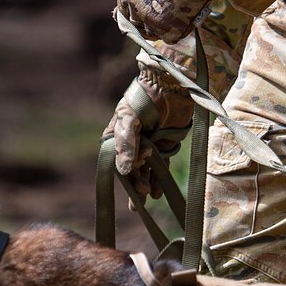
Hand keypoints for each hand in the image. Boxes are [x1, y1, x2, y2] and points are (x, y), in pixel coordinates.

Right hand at [106, 66, 192, 192]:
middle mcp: (131, 144)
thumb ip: (126, 144)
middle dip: (134, 184)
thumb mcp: (128, 120)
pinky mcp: (164, 146)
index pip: (118, 161)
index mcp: (116, 137)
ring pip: (145, 170)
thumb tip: (123, 171)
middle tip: (140, 197)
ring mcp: (148, 146)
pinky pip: (160, 166)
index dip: (125, 172)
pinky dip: (158, 179)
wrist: (169, 87)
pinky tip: (157, 192)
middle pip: (131, 169)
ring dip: (145, 185)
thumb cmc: (143, 101)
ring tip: (147, 197)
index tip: (134, 177)